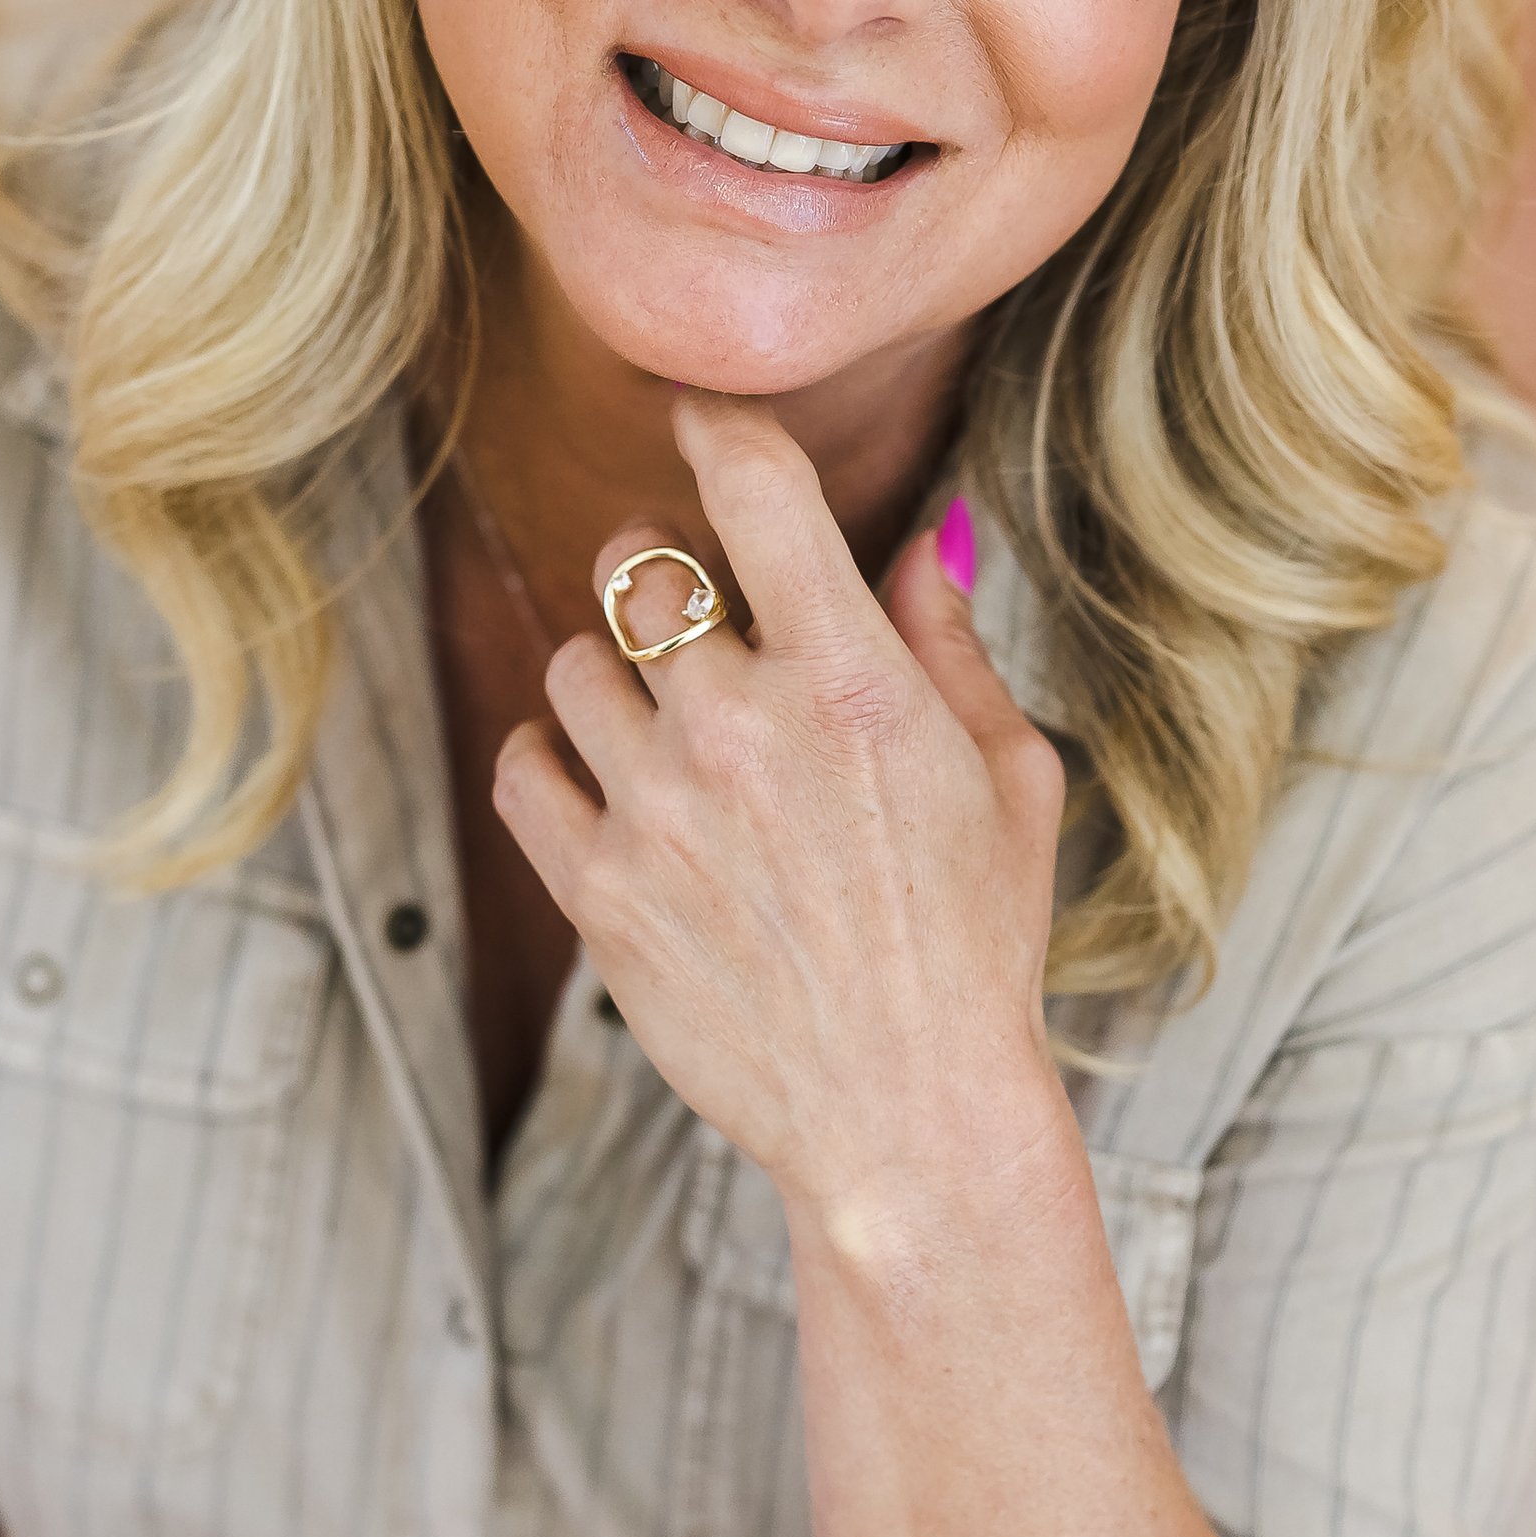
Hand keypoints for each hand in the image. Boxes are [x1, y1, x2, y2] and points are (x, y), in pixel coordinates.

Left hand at [492, 394, 1070, 1229]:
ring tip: (665, 719)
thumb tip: (921, 537)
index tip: (703, 419)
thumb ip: (948, 644)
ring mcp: (658, 810)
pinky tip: (605, 776)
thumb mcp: (1009, 780)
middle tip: (694, 607)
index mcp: (855, 682)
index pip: (752, 488)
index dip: (717, 427)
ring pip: (574, 663)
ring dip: (614, 671)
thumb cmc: (976, 946)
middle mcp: (744, 728)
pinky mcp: (598, 892)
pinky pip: (526, 765)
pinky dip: (554, 755)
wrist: (906, 1117)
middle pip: (635, 564)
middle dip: (661, 566)